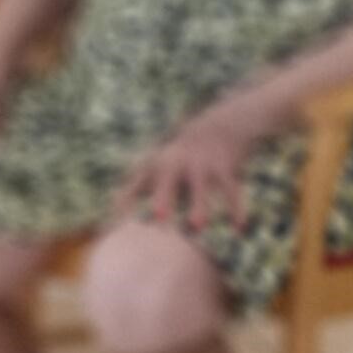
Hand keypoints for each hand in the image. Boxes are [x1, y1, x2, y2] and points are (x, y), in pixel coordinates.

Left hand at [119, 97, 260, 234]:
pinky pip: (231, 190)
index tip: (117, 226)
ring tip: (198, 225)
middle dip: (164, 197)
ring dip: (199, 205)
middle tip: (159, 217)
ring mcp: (201, 165)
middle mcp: (177, 163)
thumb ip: (136, 186)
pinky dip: (235, 208)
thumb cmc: (181, 155)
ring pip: (201, 187)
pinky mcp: (224, 168)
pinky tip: (238, 227)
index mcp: (157, 165)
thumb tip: (114, 212)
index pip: (137, 184)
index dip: (126, 203)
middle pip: (168, 180)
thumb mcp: (157, 164)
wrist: (220, 125)